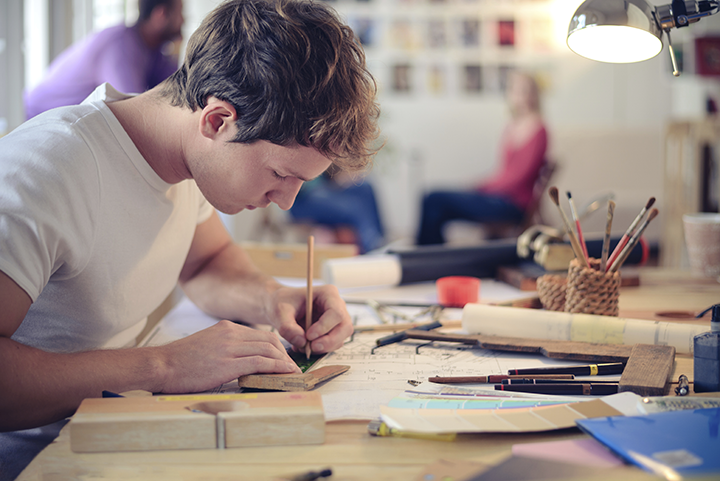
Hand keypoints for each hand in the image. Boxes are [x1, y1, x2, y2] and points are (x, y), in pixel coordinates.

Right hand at [154, 320, 300, 393]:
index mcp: (226, 328)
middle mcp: (231, 333)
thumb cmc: (181, 362)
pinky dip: (277, 367)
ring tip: (293, 372)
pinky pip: (260, 362)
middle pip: (268, 341)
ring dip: (284, 362)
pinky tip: (285, 373)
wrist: (162, 365)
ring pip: (268, 350)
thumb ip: (226, 348)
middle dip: (284, 354)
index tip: (284, 358)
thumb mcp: (207, 346)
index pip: (260, 335)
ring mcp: (230, 347)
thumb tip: (243, 361)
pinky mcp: (228, 363)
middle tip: (292, 367)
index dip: (276, 347)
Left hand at [269, 284, 352, 353]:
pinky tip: (303, 346)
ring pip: (340, 339)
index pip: (336, 313)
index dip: (324, 327)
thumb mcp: (280, 312)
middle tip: (311, 348)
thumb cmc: (283, 302)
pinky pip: (332, 345)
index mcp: (328, 294)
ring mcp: (337, 321)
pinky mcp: (332, 332)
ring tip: (301, 346)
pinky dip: (319, 350)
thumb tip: (302, 342)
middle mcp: (337, 306)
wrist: (281, 307)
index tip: (308, 336)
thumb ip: (288, 327)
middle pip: (345, 327)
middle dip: (329, 341)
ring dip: (323, 348)